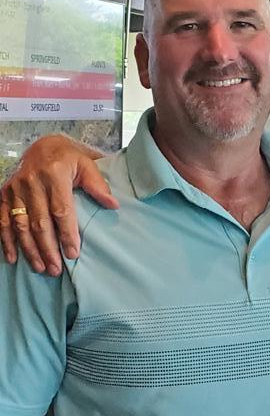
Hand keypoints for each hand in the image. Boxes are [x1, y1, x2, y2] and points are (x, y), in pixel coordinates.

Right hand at [0, 134, 118, 275]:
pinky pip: (3, 221)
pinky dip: (7, 241)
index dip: (66, 234)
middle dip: (48, 248)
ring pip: (20, 225)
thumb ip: (98, 185)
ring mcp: (15, 189)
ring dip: (30, 249)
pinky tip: (13, 258)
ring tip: (41, 268)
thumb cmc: (69, 158)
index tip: (73, 253)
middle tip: (56, 269)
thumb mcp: (87, 165)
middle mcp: (32, 182)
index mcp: (55, 175)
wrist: (43, 145)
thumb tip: (113, 205)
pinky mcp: (5, 194)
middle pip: (40, 222)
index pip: (61, 211)